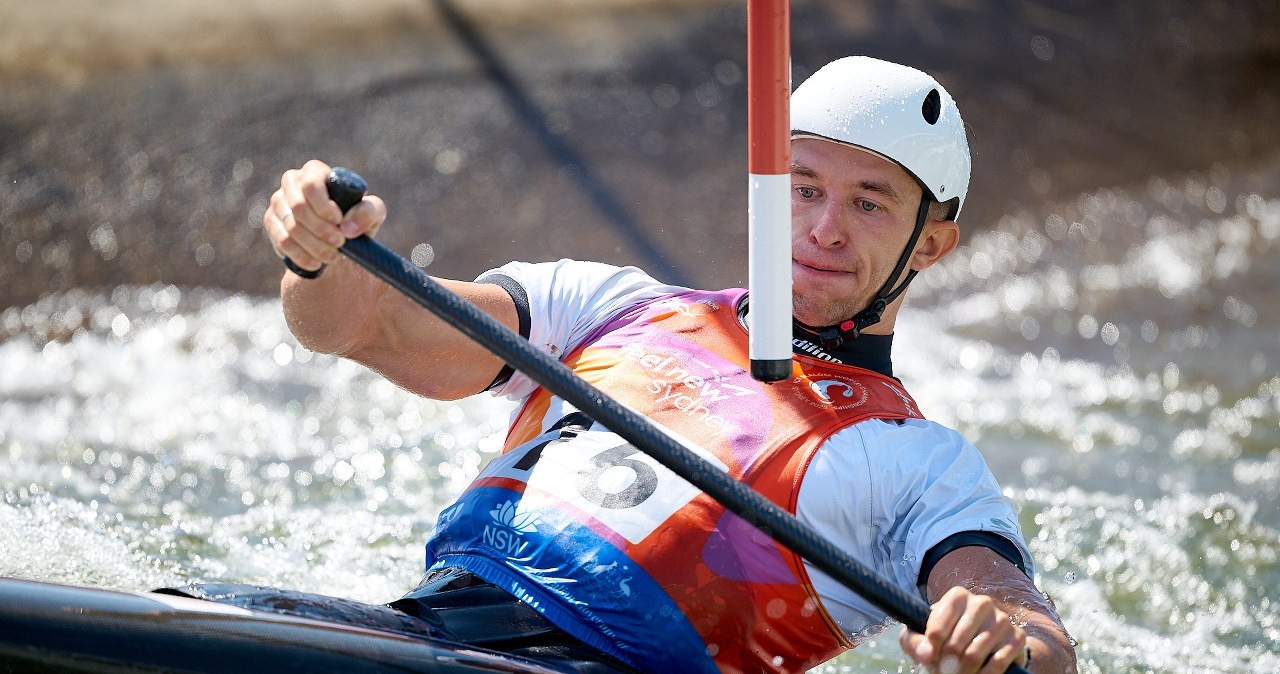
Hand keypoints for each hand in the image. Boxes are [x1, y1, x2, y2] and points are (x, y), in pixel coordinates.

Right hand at [264, 160, 386, 271]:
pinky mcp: (271, 222)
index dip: (323, 206)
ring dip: (314, 246)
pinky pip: (282, 242)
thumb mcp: (372, 214)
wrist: (337, 240)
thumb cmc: (355, 219)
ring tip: (332, 256)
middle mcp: (292, 182)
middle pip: (299, 208)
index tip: (339, 222)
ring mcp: (278, 202)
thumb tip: (347, 227)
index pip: (311, 185)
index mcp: (315, 171)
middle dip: (321, 230)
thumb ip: (368, 212)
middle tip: (339, 244)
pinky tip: (316, 263)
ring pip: (291, 228)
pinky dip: (301, 256)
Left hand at [899, 586, 1029, 673]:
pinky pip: (997, 663)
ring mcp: (1002, 619)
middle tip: (944, 672)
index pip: (938, 625)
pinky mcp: (1017, 637)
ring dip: (963, 672)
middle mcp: (982, 602)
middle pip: (956, 643)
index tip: (930, 658)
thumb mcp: (922, 635)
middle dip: (947, 664)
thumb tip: (926, 653)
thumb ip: (915, 642)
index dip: (931, 648)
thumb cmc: (946, 637)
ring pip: (975, 655)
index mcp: (957, 596)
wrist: (983, 643)